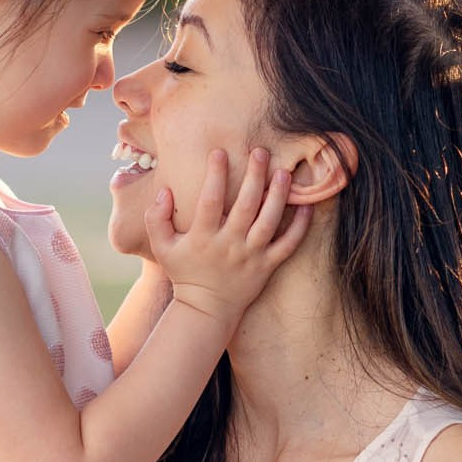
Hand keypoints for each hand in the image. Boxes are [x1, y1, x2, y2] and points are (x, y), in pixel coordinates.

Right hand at [146, 147, 311, 323]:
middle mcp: (229, 244)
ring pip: (269, 221)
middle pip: (245, 205)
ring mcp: (251, 256)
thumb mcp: (161, 247)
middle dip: (254, 176)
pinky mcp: (267, 266)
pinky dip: (299, 226)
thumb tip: (164, 190)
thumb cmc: (183, 272)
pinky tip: (306, 205)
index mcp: (203, 237)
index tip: (219, 152)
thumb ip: (156, 218)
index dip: (215, 174)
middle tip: (261, 152)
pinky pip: (288, 244)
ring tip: (284, 173)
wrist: (206, 309)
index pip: (210, 200)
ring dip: (278, 196)